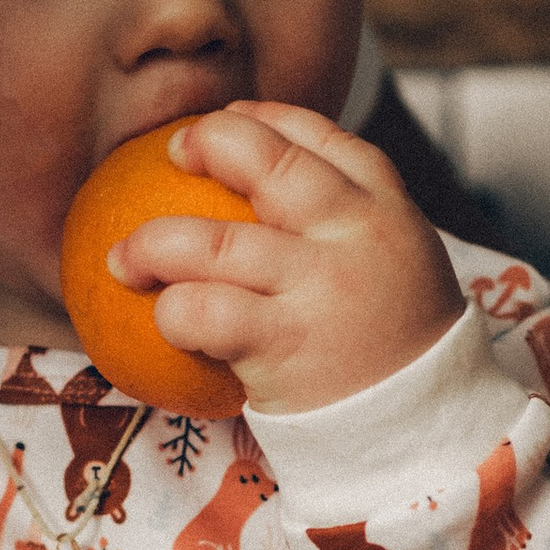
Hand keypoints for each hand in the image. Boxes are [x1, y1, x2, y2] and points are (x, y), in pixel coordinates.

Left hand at [114, 103, 462, 414]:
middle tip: (174, 154)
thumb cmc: (398, 350)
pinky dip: (172, 313)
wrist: (426, 430)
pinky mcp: (285, 342)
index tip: (229, 119)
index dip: (268, 119)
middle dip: (210, 143)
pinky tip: (163, 320)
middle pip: (268, 163)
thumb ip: (347, 227)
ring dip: (152, 245)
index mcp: (386, 209)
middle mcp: (353, 234)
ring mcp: (319, 286)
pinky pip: (204, 313)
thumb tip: (263, 191)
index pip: (324, 139)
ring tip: (123, 258)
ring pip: (214, 242)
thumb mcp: (396, 268)